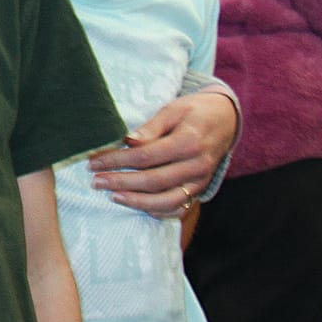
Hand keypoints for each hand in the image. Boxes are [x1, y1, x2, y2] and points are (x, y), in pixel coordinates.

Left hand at [87, 90, 236, 219]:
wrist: (225, 121)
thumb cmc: (194, 112)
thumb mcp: (173, 109)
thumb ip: (151, 127)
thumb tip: (128, 141)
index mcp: (189, 142)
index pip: (146, 156)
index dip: (118, 161)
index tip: (95, 162)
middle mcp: (197, 166)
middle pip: (153, 181)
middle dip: (121, 183)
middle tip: (96, 181)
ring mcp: (200, 181)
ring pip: (167, 201)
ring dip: (137, 201)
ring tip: (113, 196)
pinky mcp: (200, 190)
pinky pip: (179, 208)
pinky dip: (158, 211)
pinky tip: (138, 205)